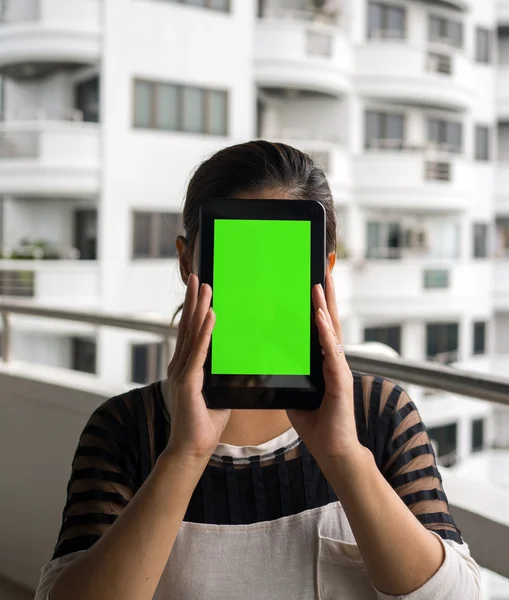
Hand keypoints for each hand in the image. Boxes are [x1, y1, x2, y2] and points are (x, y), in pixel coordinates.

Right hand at [164, 274, 230, 464]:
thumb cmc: (206, 422)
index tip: (201, 289)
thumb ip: (229, 377)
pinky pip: (198, 353)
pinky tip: (210, 316)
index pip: (191, 331)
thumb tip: (248, 367)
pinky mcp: (187, 383)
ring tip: (204, 287)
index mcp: (188, 366)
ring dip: (198, 309)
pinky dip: (204, 333)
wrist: (192, 449)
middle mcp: (181, 365)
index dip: (196, 309)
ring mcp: (181, 372)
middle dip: (193, 300)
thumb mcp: (222, 392)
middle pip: (187, 325)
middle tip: (197, 276)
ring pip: (191, 333)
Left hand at [287, 272, 363, 466]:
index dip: (317, 308)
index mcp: (323, 364)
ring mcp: (340, 369)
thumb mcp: (295, 394)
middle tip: (324, 272)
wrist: (333, 450)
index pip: (320, 330)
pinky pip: (331, 351)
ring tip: (321, 284)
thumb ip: (286, 377)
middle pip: (330, 323)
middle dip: (327, 297)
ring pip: (332, 331)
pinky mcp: (341, 381)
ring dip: (326, 307)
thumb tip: (268, 365)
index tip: (312, 286)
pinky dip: (325, 332)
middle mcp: (334, 362)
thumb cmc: (317, 424)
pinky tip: (320, 316)